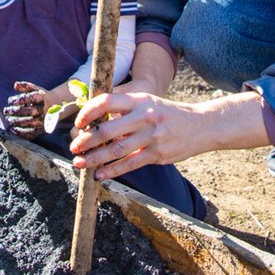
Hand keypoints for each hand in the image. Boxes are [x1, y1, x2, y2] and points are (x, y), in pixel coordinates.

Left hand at [3, 80, 48, 139]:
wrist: (57, 106)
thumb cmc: (42, 96)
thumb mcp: (35, 89)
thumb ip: (25, 86)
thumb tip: (15, 85)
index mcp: (43, 98)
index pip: (31, 98)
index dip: (20, 100)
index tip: (10, 101)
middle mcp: (44, 109)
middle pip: (30, 111)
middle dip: (16, 111)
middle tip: (6, 110)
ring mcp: (44, 120)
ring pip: (29, 123)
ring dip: (16, 122)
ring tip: (8, 119)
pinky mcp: (42, 129)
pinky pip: (32, 133)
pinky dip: (21, 133)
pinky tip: (13, 129)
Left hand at [68, 92, 208, 180]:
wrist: (201, 125)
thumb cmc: (168, 114)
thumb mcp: (148, 103)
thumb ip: (125, 109)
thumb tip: (94, 121)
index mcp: (139, 100)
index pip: (107, 101)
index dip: (88, 112)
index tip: (78, 123)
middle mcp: (145, 116)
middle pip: (107, 130)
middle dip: (86, 140)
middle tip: (73, 148)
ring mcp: (152, 136)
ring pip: (116, 150)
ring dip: (95, 159)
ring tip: (80, 163)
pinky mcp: (158, 154)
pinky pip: (130, 164)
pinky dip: (112, 171)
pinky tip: (100, 175)